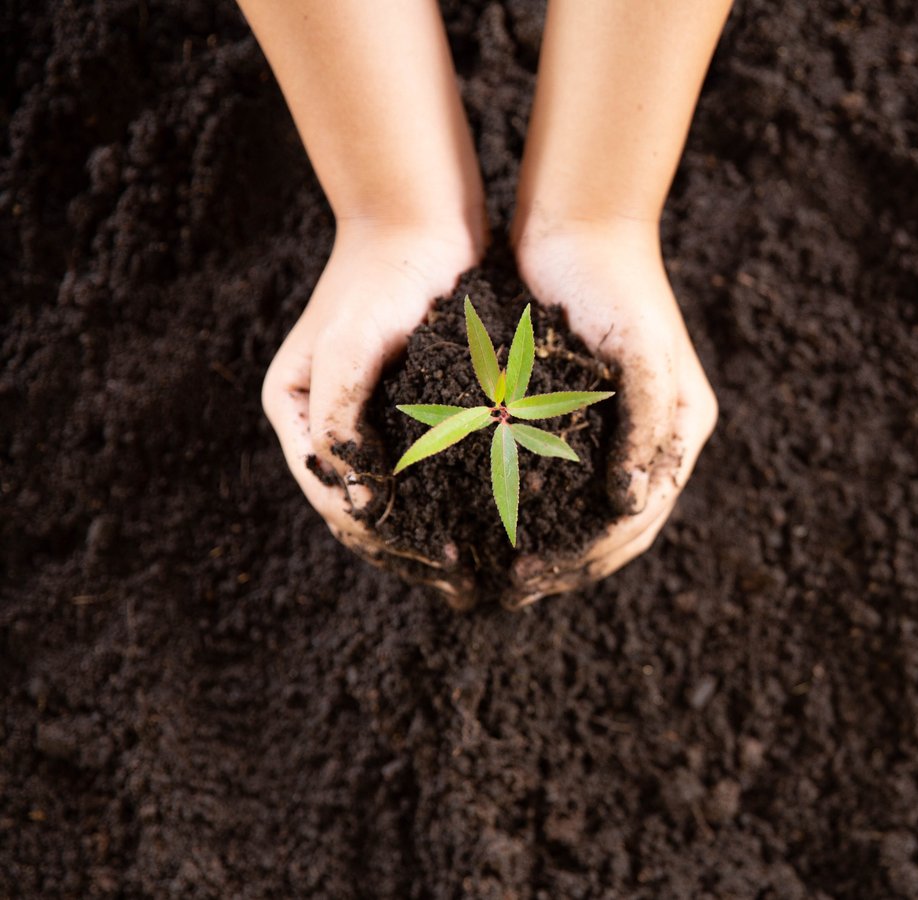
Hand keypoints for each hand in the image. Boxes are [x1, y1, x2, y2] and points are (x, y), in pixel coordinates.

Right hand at [261, 223, 481, 598]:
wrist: (419, 218)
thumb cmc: (379, 276)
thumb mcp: (350, 345)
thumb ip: (341, 418)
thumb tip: (355, 501)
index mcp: (296, 412)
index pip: (335, 501)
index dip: (385, 541)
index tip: (441, 561)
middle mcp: (330, 421)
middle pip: (366, 510)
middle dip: (412, 551)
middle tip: (466, 582)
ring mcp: (373, 414)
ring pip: (402, 495)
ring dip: (436, 532)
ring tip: (484, 566)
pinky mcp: (417, 403)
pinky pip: (433, 464)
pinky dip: (458, 495)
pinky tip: (498, 517)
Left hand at [509, 219, 717, 603]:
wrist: (580, 222)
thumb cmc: (616, 284)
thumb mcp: (640, 353)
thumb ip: (646, 428)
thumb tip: (630, 505)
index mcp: (683, 429)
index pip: (642, 517)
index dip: (591, 555)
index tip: (535, 575)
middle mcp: (654, 436)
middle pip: (618, 528)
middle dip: (569, 564)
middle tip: (513, 589)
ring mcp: (617, 426)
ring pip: (586, 510)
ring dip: (551, 545)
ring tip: (502, 573)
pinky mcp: (575, 412)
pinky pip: (558, 477)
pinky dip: (532, 505)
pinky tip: (491, 519)